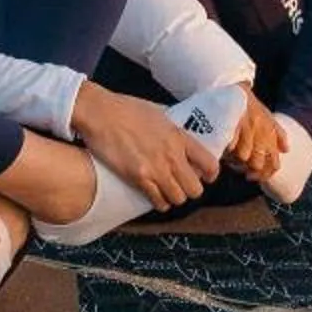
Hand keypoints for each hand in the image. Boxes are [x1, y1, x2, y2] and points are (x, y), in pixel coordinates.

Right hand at [70, 82, 220, 209]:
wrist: (100, 113)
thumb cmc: (125, 108)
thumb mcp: (158, 113)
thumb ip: (171, 129)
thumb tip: (177, 136)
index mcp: (179, 136)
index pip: (209, 163)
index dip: (211, 174)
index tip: (206, 176)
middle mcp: (172, 155)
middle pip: (195, 189)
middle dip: (190, 189)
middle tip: (182, 185)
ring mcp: (156, 168)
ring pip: (178, 198)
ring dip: (174, 197)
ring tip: (167, 192)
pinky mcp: (138, 178)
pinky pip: (158, 201)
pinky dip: (159, 203)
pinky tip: (155, 198)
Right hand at [226, 93, 286, 181]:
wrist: (235, 91)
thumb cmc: (252, 106)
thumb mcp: (268, 116)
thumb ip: (279, 134)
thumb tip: (286, 150)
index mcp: (270, 134)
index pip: (273, 163)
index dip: (264, 175)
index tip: (254, 176)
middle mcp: (261, 133)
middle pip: (257, 164)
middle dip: (248, 169)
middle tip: (242, 168)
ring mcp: (246, 130)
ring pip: (243, 157)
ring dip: (236, 160)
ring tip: (232, 156)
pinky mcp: (233, 126)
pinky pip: (230, 147)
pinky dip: (227, 150)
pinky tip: (225, 147)